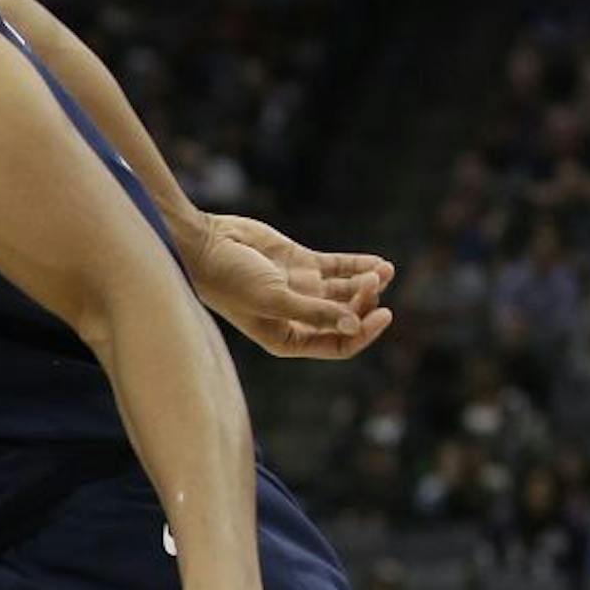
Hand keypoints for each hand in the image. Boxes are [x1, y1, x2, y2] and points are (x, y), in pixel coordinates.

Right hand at [183, 212, 394, 360]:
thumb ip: (315, 312)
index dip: (363, 332)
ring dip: (367, 283)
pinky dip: (359, 265)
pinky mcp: (300, 262)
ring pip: (345, 291)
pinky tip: (380, 263)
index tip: (383, 313)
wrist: (204, 245)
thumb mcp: (273, 299)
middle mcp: (297, 317)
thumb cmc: (230, 280)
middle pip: (346, 317)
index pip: (337, 344)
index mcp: (287, 338)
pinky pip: (338, 267)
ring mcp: (300, 288)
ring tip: (384, 270)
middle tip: (373, 282)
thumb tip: (355, 326)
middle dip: (365, 302)